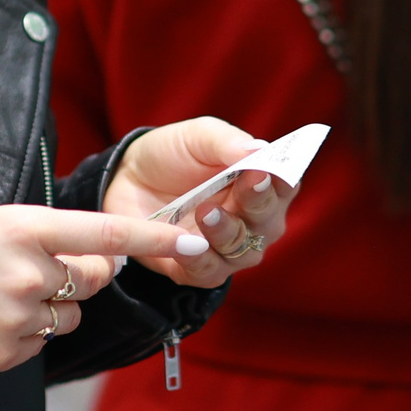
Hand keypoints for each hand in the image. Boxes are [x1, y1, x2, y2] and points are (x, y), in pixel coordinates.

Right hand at [0, 206, 207, 374]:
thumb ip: (44, 237)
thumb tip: (100, 259)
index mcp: (24, 227)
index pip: (105, 233)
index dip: (152, 240)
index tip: (191, 242)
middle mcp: (28, 272)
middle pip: (92, 280)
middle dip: (82, 277)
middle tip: (40, 270)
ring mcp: (18, 316)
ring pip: (70, 318)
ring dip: (52, 310)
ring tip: (0, 297)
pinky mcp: (6, 354)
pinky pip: (40, 346)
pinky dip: (23, 336)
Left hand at [102, 116, 300, 287]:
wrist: (125, 180)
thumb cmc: (173, 155)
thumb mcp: (197, 137)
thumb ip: (227, 142)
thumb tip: (261, 149)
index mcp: (261, 183)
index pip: (286, 184)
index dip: (281, 179)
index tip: (265, 169)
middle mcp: (254, 220)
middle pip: (268, 221)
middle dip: (257, 203)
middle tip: (244, 185)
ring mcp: (228, 248)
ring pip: (242, 251)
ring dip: (226, 232)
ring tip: (206, 211)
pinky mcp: (199, 270)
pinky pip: (209, 273)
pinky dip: (198, 260)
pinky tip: (186, 244)